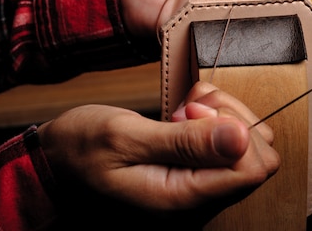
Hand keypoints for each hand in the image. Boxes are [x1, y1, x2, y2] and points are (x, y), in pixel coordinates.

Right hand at [37, 81, 278, 227]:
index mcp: (178, 201)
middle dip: (231, 119)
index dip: (231, 128)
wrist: (55, 164)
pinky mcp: (192, 179)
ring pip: (246, 150)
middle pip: (257, 159)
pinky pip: (227, 149)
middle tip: (188, 107)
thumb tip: (240, 137)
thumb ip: (184, 140)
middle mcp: (194, 205)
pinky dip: (214, 122)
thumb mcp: (124, 136)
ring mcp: (195, 194)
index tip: (191, 110)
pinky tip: (186, 115)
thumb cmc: (79, 151)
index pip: (250, 169)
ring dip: (222, 117)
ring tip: (184, 109)